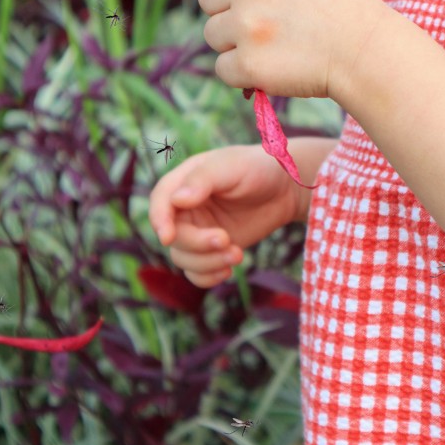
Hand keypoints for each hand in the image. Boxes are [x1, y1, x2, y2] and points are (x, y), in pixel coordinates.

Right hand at [148, 145, 300, 287]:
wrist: (285, 188)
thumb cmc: (257, 168)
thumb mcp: (231, 166)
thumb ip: (202, 180)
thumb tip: (177, 200)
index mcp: (183, 184)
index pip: (160, 203)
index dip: (159, 220)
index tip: (167, 237)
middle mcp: (185, 210)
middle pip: (173, 237)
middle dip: (197, 244)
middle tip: (226, 240)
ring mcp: (199, 232)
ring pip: (184, 259)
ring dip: (207, 263)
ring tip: (237, 254)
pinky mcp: (213, 251)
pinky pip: (198, 273)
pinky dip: (208, 278)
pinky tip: (228, 271)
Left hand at [187, 0, 393, 99]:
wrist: (367, 51)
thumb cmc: (343, 9)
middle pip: (206, 0)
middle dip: (226, 13)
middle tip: (262, 25)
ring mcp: (247, 25)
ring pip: (212, 35)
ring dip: (235, 44)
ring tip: (274, 46)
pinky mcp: (248, 63)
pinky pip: (223, 69)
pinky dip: (243, 74)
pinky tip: (274, 67)